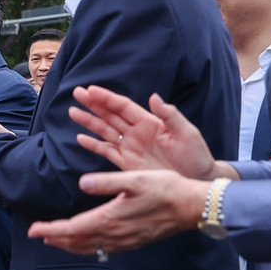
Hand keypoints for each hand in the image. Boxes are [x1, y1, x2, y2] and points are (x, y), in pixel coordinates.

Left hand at [26, 170, 209, 255]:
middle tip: (38, 234)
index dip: (50, 229)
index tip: (33, 229)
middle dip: (56, 239)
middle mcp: (115, 235)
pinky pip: (104, 250)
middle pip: (77, 242)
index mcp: (110, 218)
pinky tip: (88, 243)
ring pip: (90, 248)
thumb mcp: (134, 179)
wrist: (192, 207)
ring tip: (56, 240)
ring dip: (70, 245)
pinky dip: (89, 248)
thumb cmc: (165, 189)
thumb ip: (106, 182)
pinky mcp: (134, 242)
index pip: (72, 228)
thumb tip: (82, 183)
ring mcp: (125, 241)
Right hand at [68, 86, 215, 179]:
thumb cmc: (196, 156)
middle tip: (76, 93)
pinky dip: (94, 145)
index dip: (107, 98)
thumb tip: (154, 97)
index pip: (124, 106)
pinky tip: (81, 138)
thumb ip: (170, 115)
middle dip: (93, 104)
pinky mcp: (127, 164)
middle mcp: (137, 132)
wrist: (197, 180)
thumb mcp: (187, 133)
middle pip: (110, 115)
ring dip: (89, 122)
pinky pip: (107, 152)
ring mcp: (131, 148)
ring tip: (73, 112)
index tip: (91, 89)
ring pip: (105, 131)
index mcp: (150, 122)